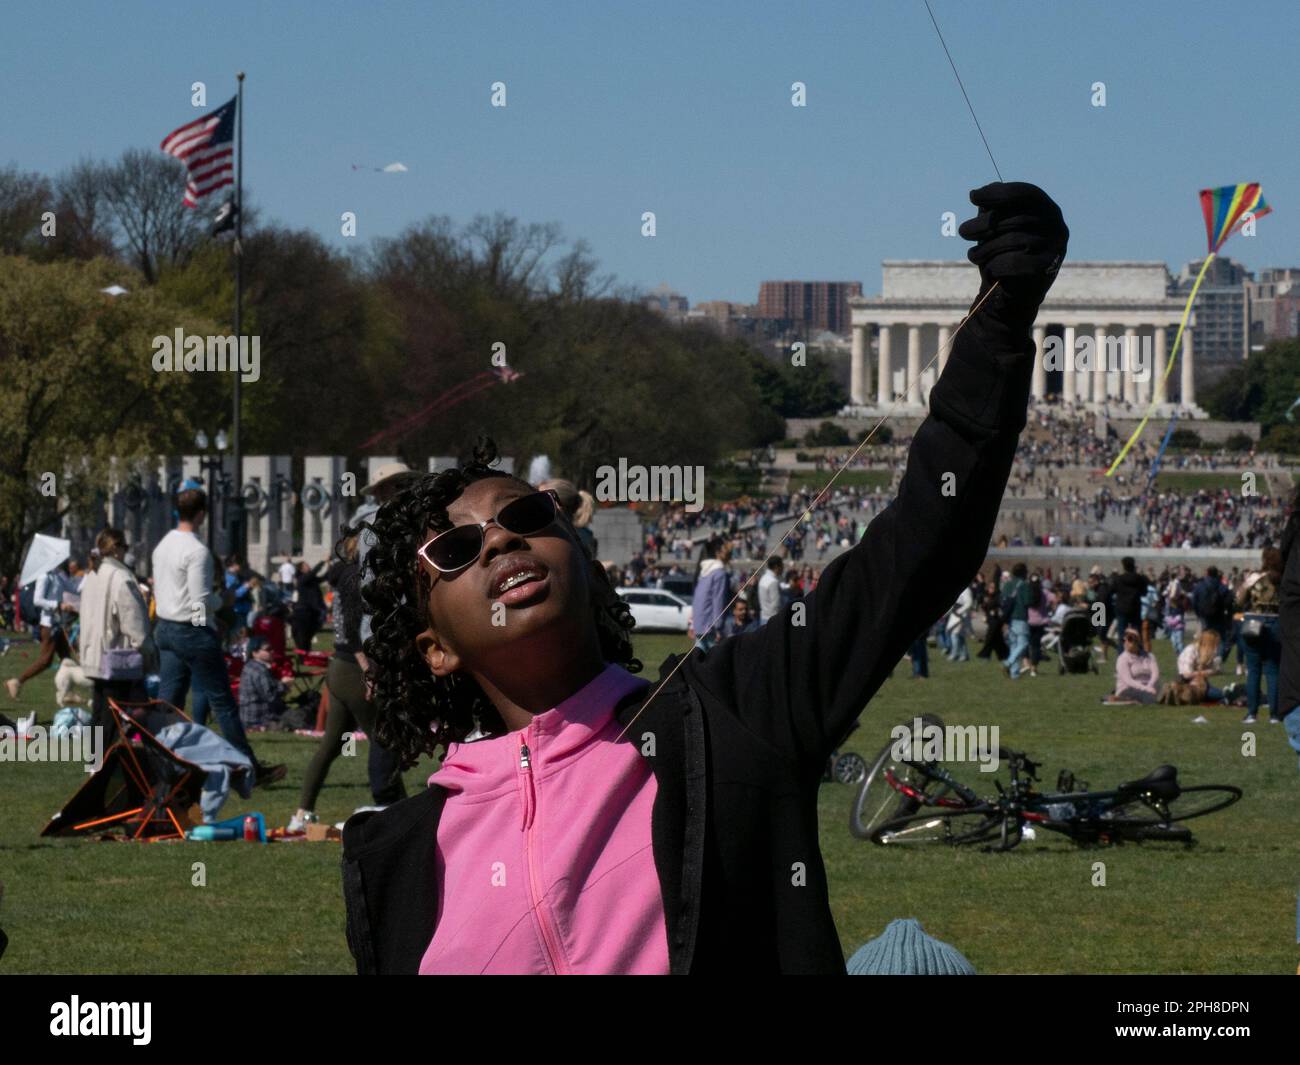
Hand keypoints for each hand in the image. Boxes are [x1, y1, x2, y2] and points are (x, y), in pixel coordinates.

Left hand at [959, 182, 1068, 311]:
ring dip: (986, 248)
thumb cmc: (1003, 253)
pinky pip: (1016, 262)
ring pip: (1014, 240)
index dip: (997, 193)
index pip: (1024, 193)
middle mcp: (1057, 225)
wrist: (1013, 294)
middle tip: (963, 232)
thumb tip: (982, 192)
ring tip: (973, 255)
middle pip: (1016, 217)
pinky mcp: (1047, 269)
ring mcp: (1056, 247)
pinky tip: (987, 270)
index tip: (973, 197)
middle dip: (983, 224)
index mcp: (1047, 209)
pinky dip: (996, 265)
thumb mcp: (997, 227)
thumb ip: (993, 208)